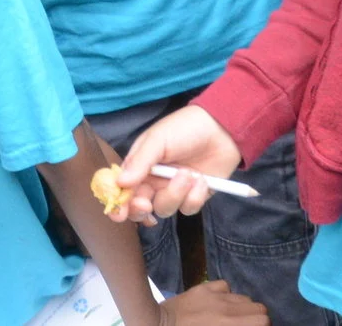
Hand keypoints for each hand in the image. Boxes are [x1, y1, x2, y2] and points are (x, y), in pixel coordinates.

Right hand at [113, 104, 240, 220]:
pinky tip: (202, 179)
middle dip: (140, 209)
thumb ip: (139, 162)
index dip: (118, 203)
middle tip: (145, 204)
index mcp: (140, 166)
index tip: (118, 212)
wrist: (222, 129)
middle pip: (140, 207)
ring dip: (175, 194)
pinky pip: (188, 209)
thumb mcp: (158, 139)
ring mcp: (174, 190)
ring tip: (188, 174)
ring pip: (164, 209)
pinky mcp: (193, 197)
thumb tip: (120, 183)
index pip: (123, 189)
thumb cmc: (185, 128)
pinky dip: (195, 196)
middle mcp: (154, 181)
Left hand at [160, 280, 268, 325]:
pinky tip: (216, 304)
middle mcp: (228, 309)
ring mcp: (216, 296)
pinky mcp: (203, 288)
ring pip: (243, 297)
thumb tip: (240, 323)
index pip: (263, 320)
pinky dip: (225, 295)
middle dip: (255, 319)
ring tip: (229, 317)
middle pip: (259, 308)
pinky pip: (225, 286)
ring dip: (241, 308)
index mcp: (231, 325)